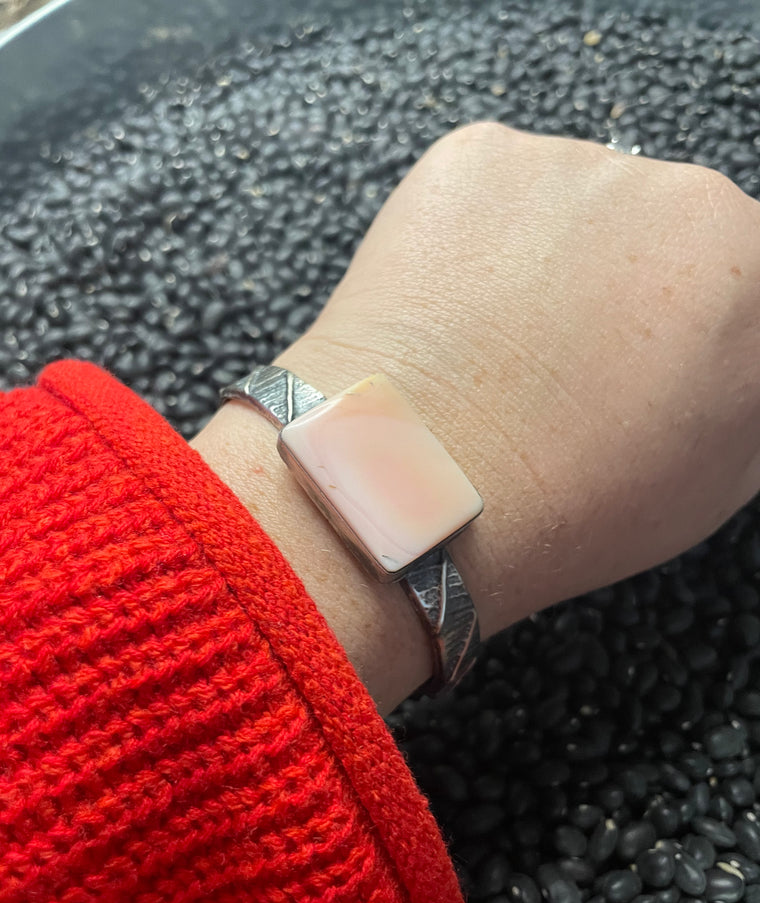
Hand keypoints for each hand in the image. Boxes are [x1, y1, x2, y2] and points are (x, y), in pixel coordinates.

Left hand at [192, 123, 759, 712]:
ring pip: (575, 204)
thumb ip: (745, 380)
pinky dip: (479, 240)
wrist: (417, 490)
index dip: (695, 324)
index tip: (655, 358)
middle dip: (631, 283)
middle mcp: (676, 192)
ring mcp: (568, 164)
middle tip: (571, 359)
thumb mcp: (717, 475)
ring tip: (500, 345)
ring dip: (553, 256)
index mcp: (748, 269)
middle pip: (663, 227)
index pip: (738, 273)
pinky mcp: (474, 158)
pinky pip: (495, 191)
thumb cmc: (566, 504)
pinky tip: (456, 312)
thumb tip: (729, 345)